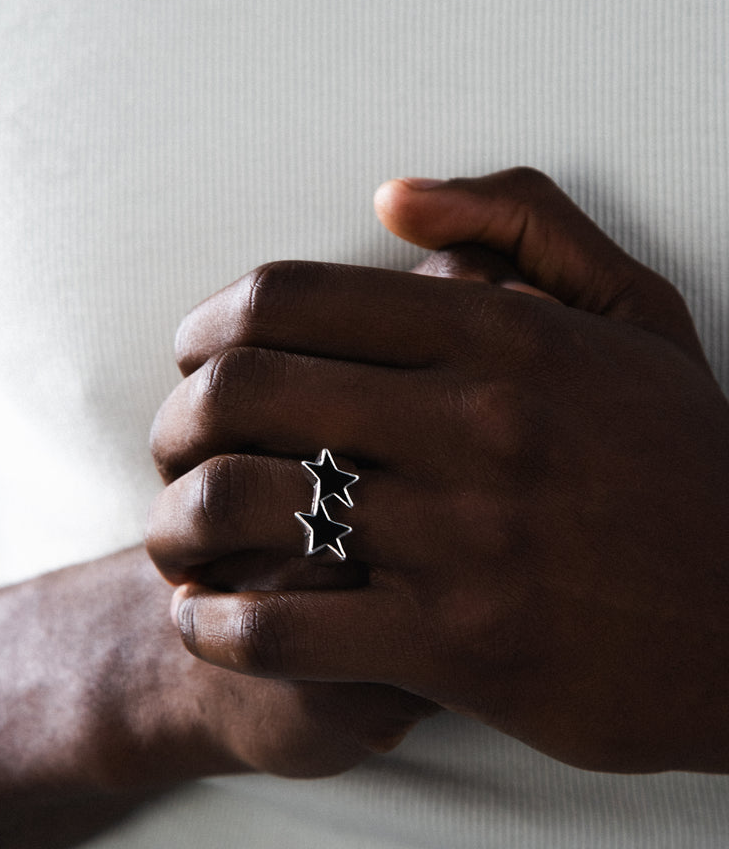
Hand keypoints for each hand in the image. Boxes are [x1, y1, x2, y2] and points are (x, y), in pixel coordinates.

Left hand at [147, 168, 728, 772]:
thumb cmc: (685, 470)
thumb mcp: (636, 313)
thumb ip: (523, 225)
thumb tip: (392, 201)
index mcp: (501, 334)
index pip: (290, 299)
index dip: (209, 329)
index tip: (195, 362)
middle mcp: (475, 423)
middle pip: (244, 391)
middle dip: (175, 421)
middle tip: (171, 451)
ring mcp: (465, 537)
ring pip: (246, 506)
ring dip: (176, 524)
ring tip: (175, 540)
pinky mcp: (460, 647)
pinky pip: (286, 631)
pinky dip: (216, 627)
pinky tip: (203, 623)